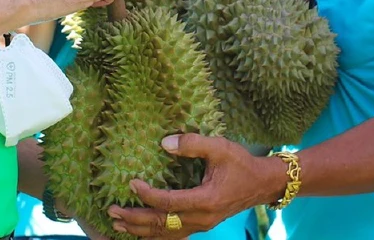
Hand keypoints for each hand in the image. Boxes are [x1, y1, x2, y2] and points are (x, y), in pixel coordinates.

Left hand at [107, 134, 285, 237]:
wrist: (261, 184)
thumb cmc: (241, 164)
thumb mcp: (220, 147)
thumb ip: (193, 143)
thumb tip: (164, 143)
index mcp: (205, 200)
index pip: (169, 203)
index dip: (148, 195)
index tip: (132, 183)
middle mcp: (202, 218)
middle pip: (162, 224)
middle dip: (134, 218)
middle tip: (112, 210)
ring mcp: (202, 225)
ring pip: (166, 234)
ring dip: (140, 230)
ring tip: (118, 224)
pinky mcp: (201, 226)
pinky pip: (175, 235)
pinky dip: (155, 235)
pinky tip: (141, 233)